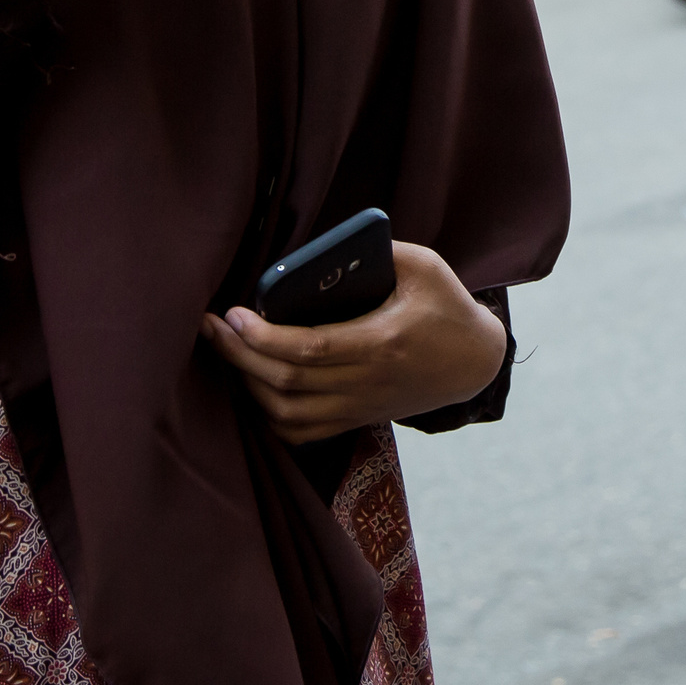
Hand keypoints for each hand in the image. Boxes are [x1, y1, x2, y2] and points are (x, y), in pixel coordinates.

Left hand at [204, 242, 508, 443]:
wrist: (475, 362)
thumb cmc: (447, 306)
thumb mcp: (424, 266)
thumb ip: (378, 251)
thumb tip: (320, 253)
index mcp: (381, 343)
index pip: (308, 350)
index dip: (262, 336)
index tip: (231, 313)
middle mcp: (366, 383)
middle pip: (287, 382)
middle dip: (239, 355)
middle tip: (210, 327)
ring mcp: (360, 406)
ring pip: (287, 414)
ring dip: (248, 386)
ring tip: (228, 351)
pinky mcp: (357, 418)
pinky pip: (301, 432)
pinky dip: (268, 415)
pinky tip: (252, 387)